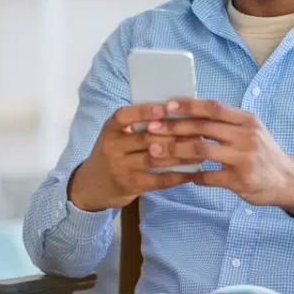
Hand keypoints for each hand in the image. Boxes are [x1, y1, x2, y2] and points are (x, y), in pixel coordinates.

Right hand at [68, 103, 197, 211]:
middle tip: (198, 131)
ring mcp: (120, 168)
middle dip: (174, 134)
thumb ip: (137, 125)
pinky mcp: (130, 185)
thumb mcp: (116, 136)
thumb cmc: (113, 153)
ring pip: (155, 159)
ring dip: (181, 155)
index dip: (143, 111)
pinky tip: (192, 172)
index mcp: (110, 129)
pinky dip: (177, 175)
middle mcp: (112, 147)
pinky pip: (158, 179)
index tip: (164, 108)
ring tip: (201, 150)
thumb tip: (175, 111)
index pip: (124, 116)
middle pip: (145, 138)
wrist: (92, 185)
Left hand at [146, 99, 293, 215]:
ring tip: (156, 151)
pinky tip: (182, 175)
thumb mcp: (251, 131)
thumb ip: (226, 123)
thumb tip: (191, 114)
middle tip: (152, 128)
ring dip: (176, 150)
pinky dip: (193, 175)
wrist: (288, 180)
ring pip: (202, 150)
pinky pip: (209, 177)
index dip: (189, 105)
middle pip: (203, 127)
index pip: (214, 107)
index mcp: (247, 120)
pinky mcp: (240, 180)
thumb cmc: (263, 153)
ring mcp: (244, 159)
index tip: (167, 106)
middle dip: (174, 127)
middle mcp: (247, 136)